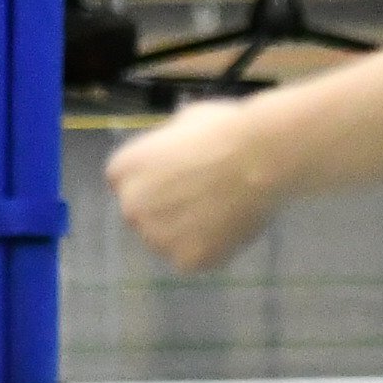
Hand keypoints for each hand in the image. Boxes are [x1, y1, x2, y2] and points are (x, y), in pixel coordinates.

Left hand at [107, 99, 284, 271]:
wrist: (259, 159)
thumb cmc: (223, 131)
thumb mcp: (182, 121)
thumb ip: (165, 145)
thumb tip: (171, 152)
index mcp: (123, 169)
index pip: (124, 184)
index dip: (151, 182)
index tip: (174, 180)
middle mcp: (131, 206)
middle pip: (141, 215)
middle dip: (164, 210)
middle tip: (198, 199)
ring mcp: (157, 237)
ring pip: (166, 241)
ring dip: (184, 232)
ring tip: (218, 212)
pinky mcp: (187, 260)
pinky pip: (194, 258)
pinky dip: (209, 249)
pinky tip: (228, 227)